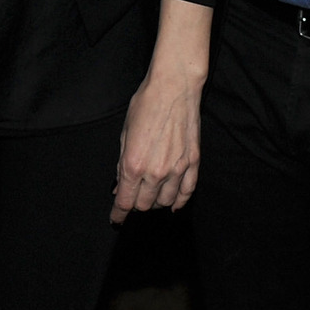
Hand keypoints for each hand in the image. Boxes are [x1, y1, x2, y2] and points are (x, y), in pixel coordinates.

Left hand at [111, 0, 211, 222]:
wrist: (174, 89)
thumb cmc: (145, 106)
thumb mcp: (124, 135)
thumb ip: (122, 165)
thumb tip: (120, 187)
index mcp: (134, 165)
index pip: (125, 201)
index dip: (118, 214)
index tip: (116, 220)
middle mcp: (156, 172)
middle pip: (145, 205)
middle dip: (135, 204)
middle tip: (131, 197)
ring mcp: (178, 170)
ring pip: (165, 202)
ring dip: (155, 203)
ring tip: (149, 196)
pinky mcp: (193, 164)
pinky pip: (187, 192)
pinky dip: (179, 202)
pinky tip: (173, 205)